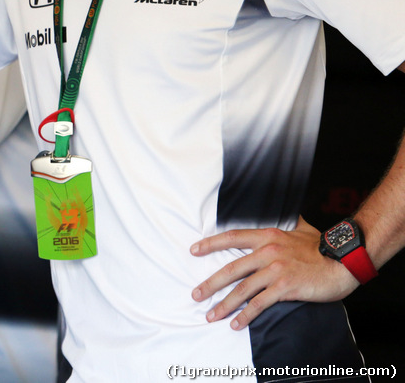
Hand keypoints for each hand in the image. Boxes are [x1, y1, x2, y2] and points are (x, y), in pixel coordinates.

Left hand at [189, 217, 358, 329]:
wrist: (345, 261)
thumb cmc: (323, 247)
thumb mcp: (301, 229)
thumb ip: (288, 225)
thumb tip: (287, 215)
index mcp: (268, 236)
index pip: (232, 237)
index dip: (211, 244)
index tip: (194, 250)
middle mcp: (268, 251)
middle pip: (231, 269)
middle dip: (211, 284)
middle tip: (196, 294)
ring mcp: (276, 270)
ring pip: (242, 289)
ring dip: (224, 304)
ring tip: (211, 315)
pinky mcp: (286, 287)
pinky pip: (260, 303)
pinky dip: (247, 314)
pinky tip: (237, 323)